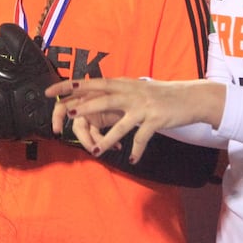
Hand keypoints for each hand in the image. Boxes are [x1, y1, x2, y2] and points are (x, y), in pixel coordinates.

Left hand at [46, 78, 224, 162]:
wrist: (191, 97)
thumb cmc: (159, 95)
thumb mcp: (135, 88)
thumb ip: (116, 92)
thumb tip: (91, 95)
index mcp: (122, 84)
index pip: (92, 83)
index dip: (70, 87)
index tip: (50, 92)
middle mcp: (131, 93)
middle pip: (103, 99)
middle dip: (85, 107)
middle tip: (69, 115)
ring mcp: (143, 107)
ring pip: (121, 124)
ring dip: (108, 139)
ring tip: (97, 151)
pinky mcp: (156, 120)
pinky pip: (142, 138)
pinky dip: (136, 150)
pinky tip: (131, 159)